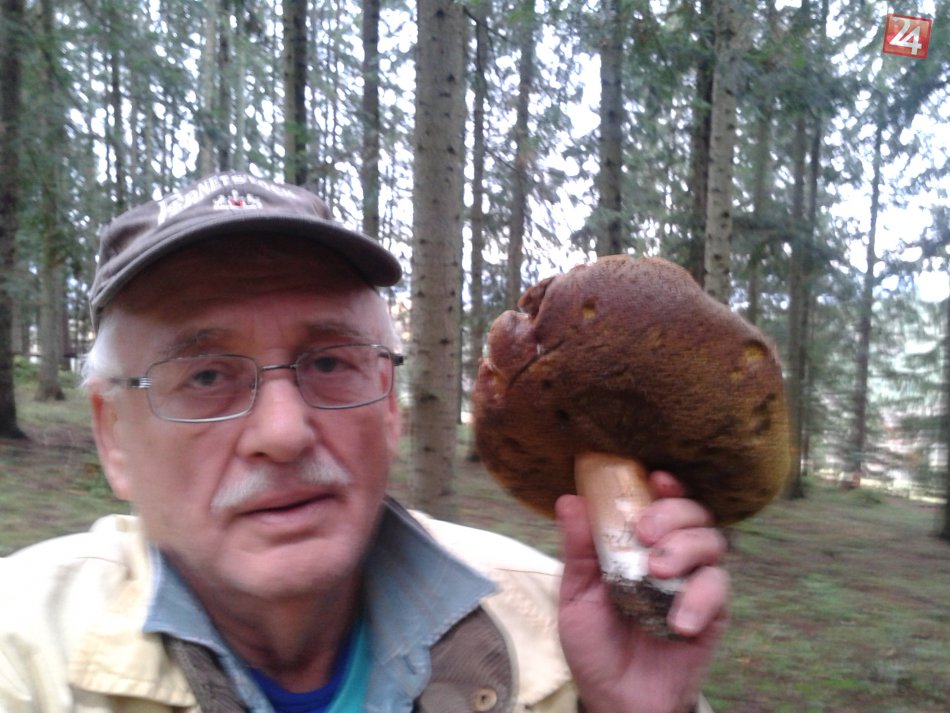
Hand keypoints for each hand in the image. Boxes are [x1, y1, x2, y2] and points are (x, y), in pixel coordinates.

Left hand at [556, 471, 729, 712]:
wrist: (616, 700)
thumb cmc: (595, 644)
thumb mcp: (576, 596)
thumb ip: (578, 551)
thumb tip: (569, 500)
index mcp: (637, 545)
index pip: (660, 501)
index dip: (664, 484)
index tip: (656, 477)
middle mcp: (671, 556)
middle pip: (692, 512)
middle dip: (672, 513)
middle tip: (646, 533)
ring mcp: (693, 584)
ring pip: (712, 542)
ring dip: (686, 548)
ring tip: (658, 570)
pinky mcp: (712, 615)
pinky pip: (719, 590)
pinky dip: (701, 598)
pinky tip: (677, 621)